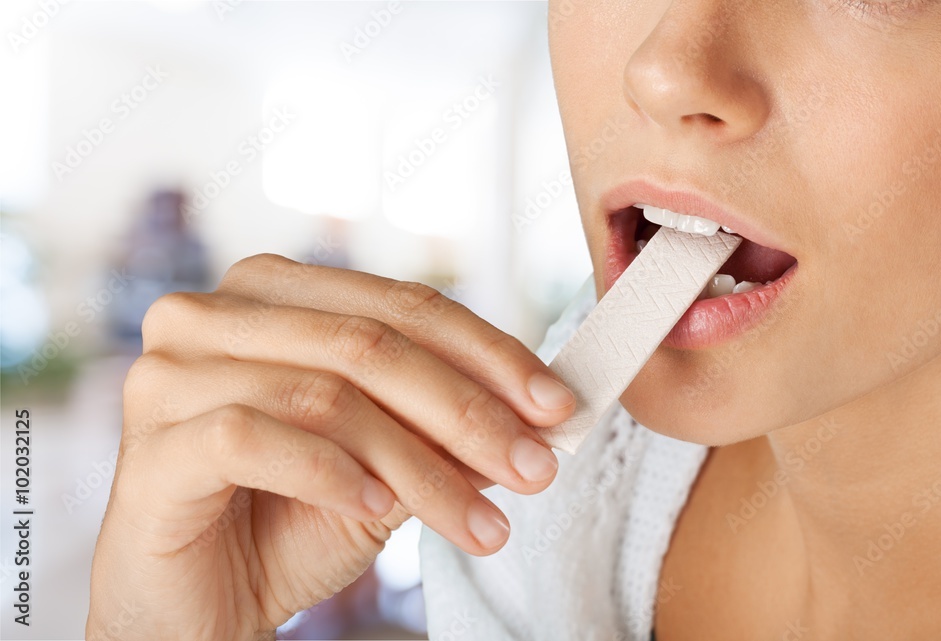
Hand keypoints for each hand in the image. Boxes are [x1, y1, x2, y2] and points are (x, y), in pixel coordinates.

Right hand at [87, 254, 574, 640]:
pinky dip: (332, 474)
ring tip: (478, 519)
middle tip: (533, 466)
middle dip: (467, 411)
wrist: (198, 606)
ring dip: (421, 464)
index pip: (401, 305)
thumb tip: (532, 413)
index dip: (488, 353)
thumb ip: (442, 429)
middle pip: (369, 343)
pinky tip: (377, 509)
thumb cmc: (286, 522)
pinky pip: (256, 437)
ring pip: (326, 395)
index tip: (556, 404)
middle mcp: (213, 314)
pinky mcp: (151, 441)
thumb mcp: (387, 468)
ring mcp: (171, 372)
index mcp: (273, 294)